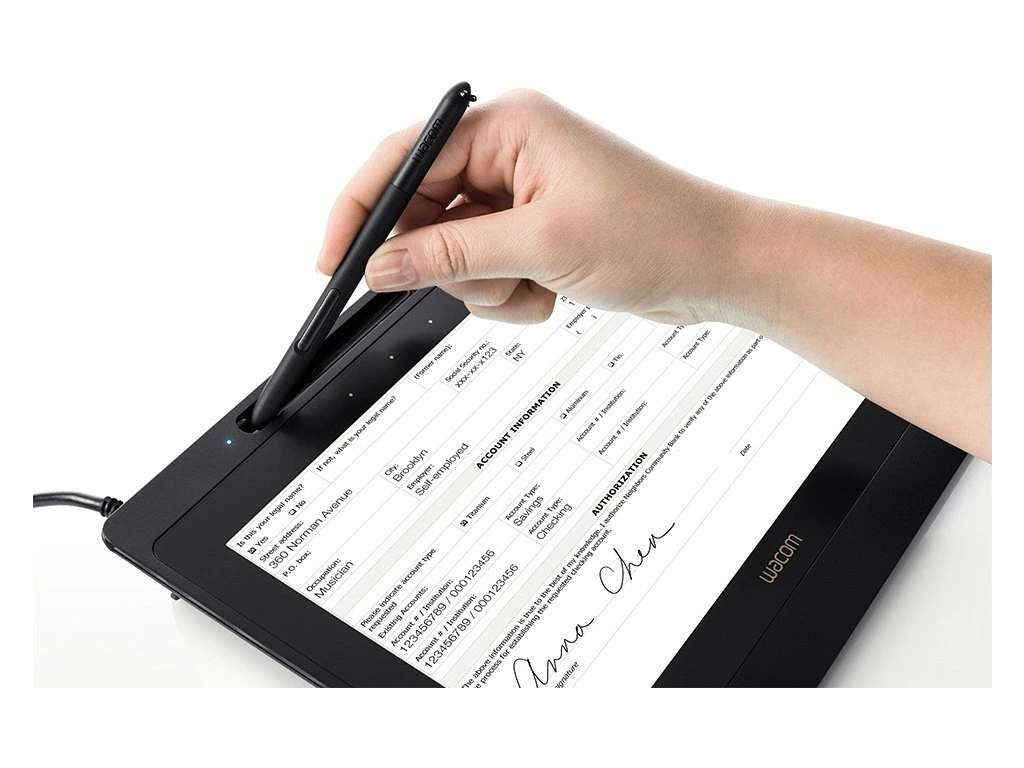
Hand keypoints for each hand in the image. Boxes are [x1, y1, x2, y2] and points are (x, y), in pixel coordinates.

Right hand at [317, 90, 743, 326]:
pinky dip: (508, 295)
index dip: (361, 211)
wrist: (719, 266)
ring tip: (536, 286)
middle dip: (449, 263)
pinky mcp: (533, 231)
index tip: (335, 261)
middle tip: (488, 282)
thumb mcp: (541, 246)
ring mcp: (521, 195)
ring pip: (452, 252)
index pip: (403, 160)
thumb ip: (449, 255)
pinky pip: (484, 272)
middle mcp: (509, 153)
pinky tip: (551, 293)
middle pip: (424, 213)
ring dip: (486, 286)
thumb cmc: (657, 233)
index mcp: (508, 127)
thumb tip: (380, 265)